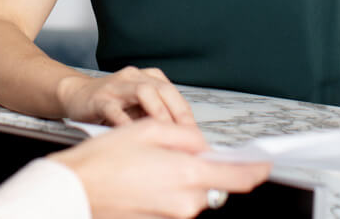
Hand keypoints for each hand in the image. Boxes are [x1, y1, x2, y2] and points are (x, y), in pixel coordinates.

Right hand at [50, 119, 270, 218]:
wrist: (75, 190)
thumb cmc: (104, 161)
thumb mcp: (147, 129)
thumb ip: (185, 136)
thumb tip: (202, 145)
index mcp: (187, 175)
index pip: (238, 177)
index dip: (255, 168)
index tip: (264, 163)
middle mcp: (185, 203)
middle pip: (213, 184)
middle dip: (205, 166)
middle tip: (177, 150)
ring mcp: (172, 217)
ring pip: (193, 193)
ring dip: (183, 177)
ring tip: (150, 162)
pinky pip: (174, 203)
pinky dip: (167, 189)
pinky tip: (144, 177)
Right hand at [57, 66, 194, 125]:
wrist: (76, 95)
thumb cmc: (110, 105)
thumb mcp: (138, 109)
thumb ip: (157, 118)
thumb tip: (183, 142)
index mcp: (148, 79)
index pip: (174, 95)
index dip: (186, 116)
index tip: (195, 138)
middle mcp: (135, 78)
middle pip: (163, 89)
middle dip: (177, 113)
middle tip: (185, 137)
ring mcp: (117, 87)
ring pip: (143, 92)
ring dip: (157, 112)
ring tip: (164, 133)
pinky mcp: (99, 98)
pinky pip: (114, 109)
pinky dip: (126, 123)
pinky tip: (133, 137)